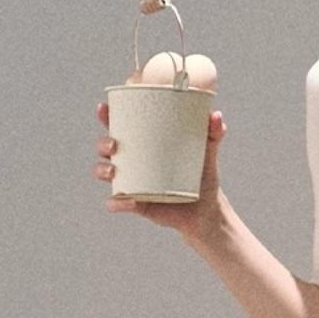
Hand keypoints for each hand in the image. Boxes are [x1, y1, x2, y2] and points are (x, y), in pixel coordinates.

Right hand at [92, 104, 229, 243]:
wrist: (207, 208)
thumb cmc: (202, 174)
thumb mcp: (207, 151)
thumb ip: (214, 133)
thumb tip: (216, 116)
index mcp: (143, 143)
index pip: (119, 126)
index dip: (107, 116)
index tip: (104, 109)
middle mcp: (132, 161)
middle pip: (105, 148)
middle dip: (102, 143)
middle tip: (114, 145)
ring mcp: (131, 182)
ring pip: (104, 173)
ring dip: (102, 170)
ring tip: (113, 171)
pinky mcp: (136, 203)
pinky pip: (117, 203)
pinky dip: (117, 202)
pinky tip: (128, 200)